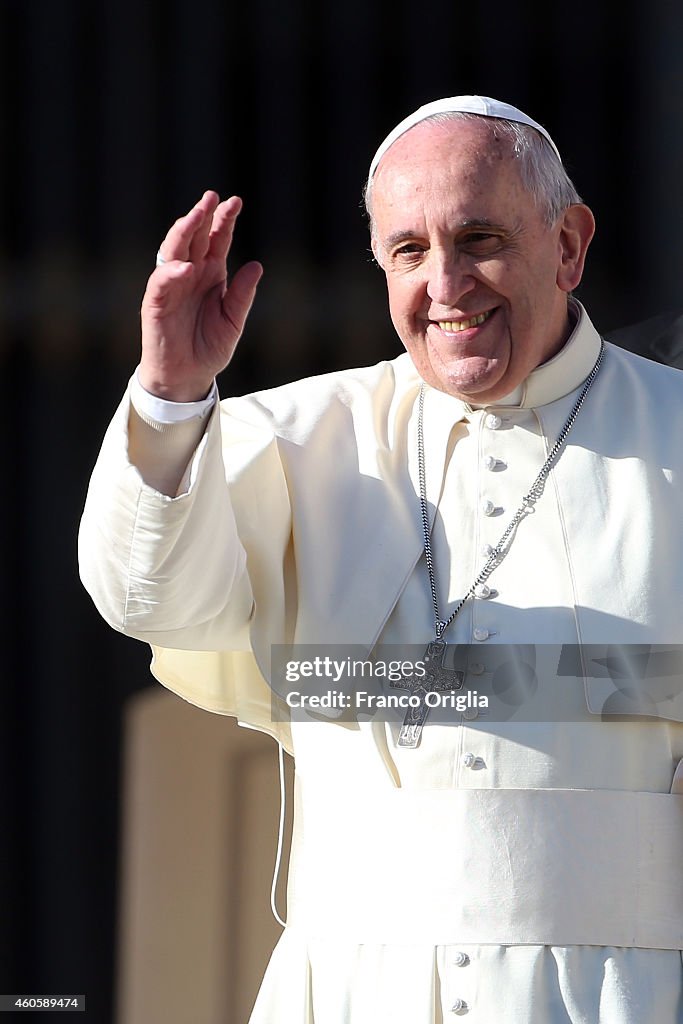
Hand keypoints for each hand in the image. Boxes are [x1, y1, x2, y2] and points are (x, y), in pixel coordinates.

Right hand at [139, 191, 262, 401]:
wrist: (187, 377)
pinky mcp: (156, 302)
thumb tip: (257, 266)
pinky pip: (162, 281)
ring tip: (196, 215)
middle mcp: (190, 274)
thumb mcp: (233, 321)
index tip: (235, 201)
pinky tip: (186, 266)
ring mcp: (172, 285)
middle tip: (212, 196)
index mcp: (211, 274)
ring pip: (174, 250)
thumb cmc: (208, 348)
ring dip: (183, 231)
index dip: (224, 220)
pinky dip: (172, 272)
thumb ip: (243, 295)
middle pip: (195, 236)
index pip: (217, 240)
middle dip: (202, 215)